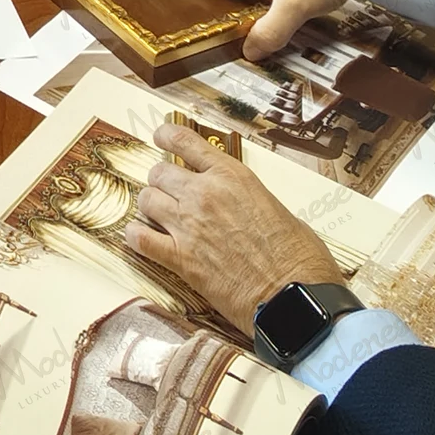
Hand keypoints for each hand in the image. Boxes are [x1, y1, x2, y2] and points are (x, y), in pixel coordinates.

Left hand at [122, 122, 345, 329]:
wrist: (295, 298)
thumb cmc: (299, 258)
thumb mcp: (278, 209)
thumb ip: (249, 199)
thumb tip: (242, 204)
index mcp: (232, 177)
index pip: (185, 141)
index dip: (167, 136)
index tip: (160, 137)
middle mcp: (204, 195)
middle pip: (159, 172)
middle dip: (162, 181)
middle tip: (169, 192)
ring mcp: (189, 226)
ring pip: (146, 200)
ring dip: (150, 206)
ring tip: (159, 216)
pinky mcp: (181, 259)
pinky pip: (140, 239)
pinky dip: (136, 236)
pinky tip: (141, 238)